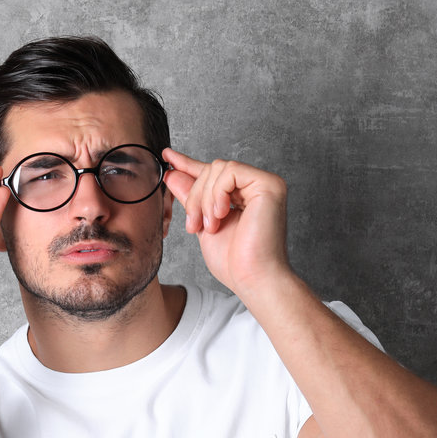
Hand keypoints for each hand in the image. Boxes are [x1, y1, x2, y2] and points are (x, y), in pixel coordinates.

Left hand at [162, 148, 292, 297]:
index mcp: (244, 195)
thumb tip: (172, 173)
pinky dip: (217, 194)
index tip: (167, 157)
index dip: (188, 164)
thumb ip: (191, 198)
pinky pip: (230, 171)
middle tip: (194, 225)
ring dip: (204, 199)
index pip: (213, 173)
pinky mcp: (269, 184)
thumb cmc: (234, 262)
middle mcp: (257, 186)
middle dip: (195, 196)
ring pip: (218, 168)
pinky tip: (221, 215)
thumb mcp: (203, 224)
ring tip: (210, 226)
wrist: (253, 280)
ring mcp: (265, 183)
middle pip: (212, 169)